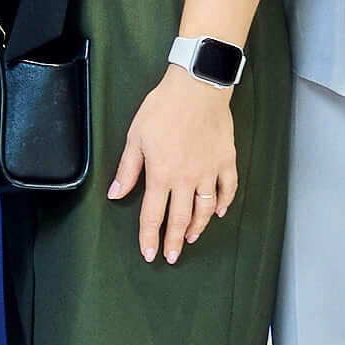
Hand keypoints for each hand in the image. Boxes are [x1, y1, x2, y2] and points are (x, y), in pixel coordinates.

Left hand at [110, 67, 237, 263]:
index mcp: (161, 174)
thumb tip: (116, 193)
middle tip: (173, 257)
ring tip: (192, 238)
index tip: (150, 254)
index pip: (153, 215)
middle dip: (175, 241)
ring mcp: (209, 171)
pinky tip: (219, 212)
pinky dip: (224, 203)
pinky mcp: (226, 161)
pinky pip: (228, 189)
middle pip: (180, 219)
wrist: (196, 87)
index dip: (150, 237)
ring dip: (198, 227)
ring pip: (205, 209)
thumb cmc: (163, 108)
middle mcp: (186, 178)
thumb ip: (128, 169)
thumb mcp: (136, 137)